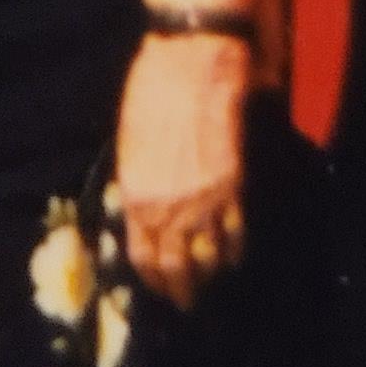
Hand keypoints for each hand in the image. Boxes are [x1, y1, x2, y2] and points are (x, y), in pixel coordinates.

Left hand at [114, 31, 248, 308]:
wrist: (192, 64)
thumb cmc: (150, 91)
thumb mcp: (129, 139)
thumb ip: (137, 179)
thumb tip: (141, 204)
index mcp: (136, 195)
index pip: (142, 253)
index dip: (151, 274)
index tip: (157, 284)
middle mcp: (168, 208)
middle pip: (175, 265)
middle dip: (180, 289)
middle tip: (185, 301)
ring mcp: (203, 202)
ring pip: (207, 258)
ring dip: (208, 275)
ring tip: (209, 284)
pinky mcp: (232, 188)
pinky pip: (235, 234)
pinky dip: (235, 251)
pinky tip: (234, 257)